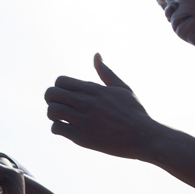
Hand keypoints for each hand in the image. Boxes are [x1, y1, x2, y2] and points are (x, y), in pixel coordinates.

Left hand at [45, 53, 160, 160]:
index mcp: (94, 90)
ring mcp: (83, 120)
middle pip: (51, 94)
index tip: (66, 95)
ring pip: (52, 111)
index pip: (60, 81)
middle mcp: (86, 103)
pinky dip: (57, 129)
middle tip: (60, 106)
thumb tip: (96, 55)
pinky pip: (57, 129)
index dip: (59, 87)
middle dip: (51, 99)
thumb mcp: (122, 88)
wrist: (143, 137)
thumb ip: (106, 72)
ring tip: (61, 118)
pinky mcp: (82, 138)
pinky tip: (66, 130)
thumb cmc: (134, 112)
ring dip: (53, 114)